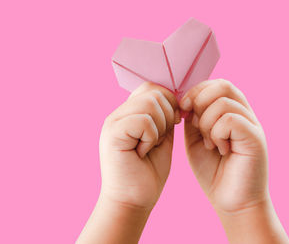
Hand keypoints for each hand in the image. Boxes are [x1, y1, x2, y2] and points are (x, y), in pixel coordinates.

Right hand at [99, 82, 179, 209]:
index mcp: (129, 113)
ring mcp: (113, 122)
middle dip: (167, 115)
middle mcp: (118, 114)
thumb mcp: (161, 137)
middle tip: (159, 139)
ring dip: (159, 127)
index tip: (174, 122)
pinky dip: (151, 137)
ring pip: (150, 103)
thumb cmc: (148, 172)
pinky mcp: (112, 134)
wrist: (134, 200)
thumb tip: (176, 98)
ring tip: (150, 145)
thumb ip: (164, 117)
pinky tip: (142, 152)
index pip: (152, 87)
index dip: (169, 102)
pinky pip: (143, 120)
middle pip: (154, 92)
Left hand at [180, 79, 267, 212]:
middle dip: (199, 102)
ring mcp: (252, 125)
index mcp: (232, 112)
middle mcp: (245, 114)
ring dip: (207, 122)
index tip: (183, 109)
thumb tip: (188, 100)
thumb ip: (194, 118)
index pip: (216, 84)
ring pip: (224, 102)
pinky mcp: (255, 138)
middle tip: (195, 125)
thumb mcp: (196, 139)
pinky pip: (231, 120)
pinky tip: (220, 149)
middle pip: (222, 86)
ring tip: (210, 143)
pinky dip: (217, 133)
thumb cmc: (214, 172)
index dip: (196, 91)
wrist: (231, 202)